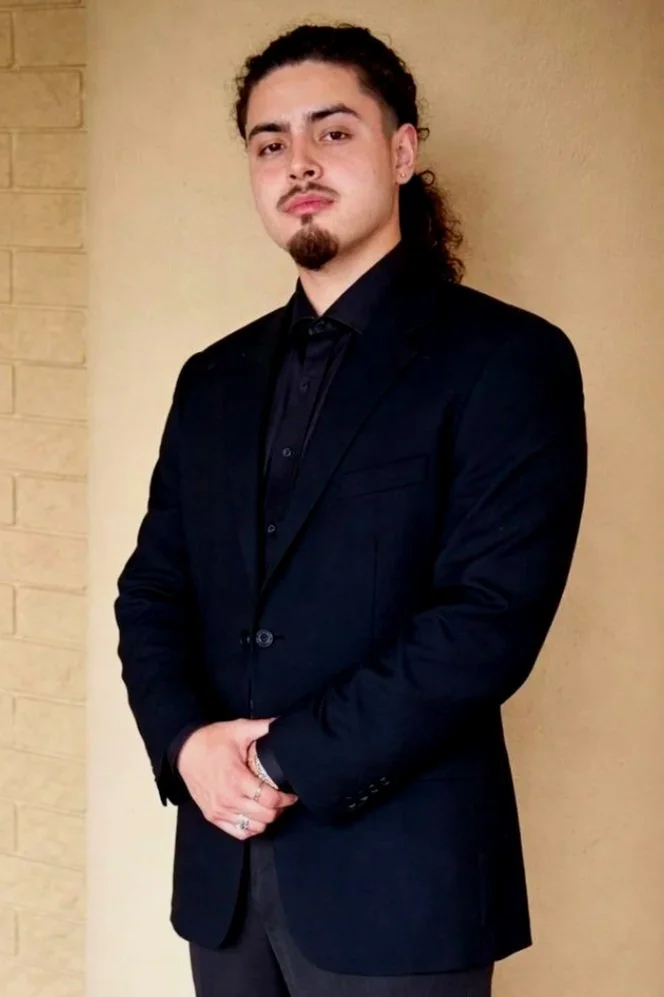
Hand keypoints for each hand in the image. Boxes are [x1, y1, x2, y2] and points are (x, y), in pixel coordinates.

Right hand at [176, 719, 298, 839]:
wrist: (184, 751)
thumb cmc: (211, 740)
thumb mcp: (238, 729)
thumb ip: (263, 727)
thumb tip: (282, 723)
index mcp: (237, 779)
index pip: (269, 800)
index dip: (285, 799)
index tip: (291, 794)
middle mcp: (228, 799)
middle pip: (265, 816)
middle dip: (279, 809)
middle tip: (284, 800)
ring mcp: (220, 810)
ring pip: (254, 827)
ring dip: (266, 819)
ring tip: (270, 807)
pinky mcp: (213, 816)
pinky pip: (238, 832)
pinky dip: (251, 828)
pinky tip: (255, 816)